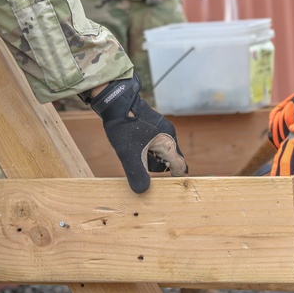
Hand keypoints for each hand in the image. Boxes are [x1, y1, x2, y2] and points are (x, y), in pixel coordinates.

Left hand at [86, 74, 186, 192]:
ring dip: (149, 158)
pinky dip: (145, 150)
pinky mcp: (151, 126)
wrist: (114, 100)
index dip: (175, 177)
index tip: (170, 188)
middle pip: (169, 160)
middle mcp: (167, 134)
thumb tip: (142, 192)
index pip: (179, 165)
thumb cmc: (123, 126)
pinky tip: (133, 147)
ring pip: (159, 152)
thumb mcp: (128, 153)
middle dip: (156, 167)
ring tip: (134, 154)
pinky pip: (153, 144)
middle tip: (141, 166)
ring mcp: (160, 129)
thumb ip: (137, 173)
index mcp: (168, 141)